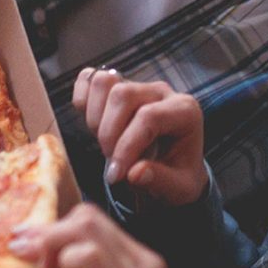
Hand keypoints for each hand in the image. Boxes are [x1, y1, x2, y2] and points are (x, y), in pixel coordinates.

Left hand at [11, 205, 190, 267]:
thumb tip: (26, 249)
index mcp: (142, 263)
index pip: (93, 219)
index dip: (55, 227)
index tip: (26, 244)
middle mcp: (144, 266)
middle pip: (86, 217)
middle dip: (46, 231)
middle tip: (18, 250)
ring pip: (83, 229)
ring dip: (48, 244)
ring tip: (31, 267)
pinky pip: (82, 257)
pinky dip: (58, 261)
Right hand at [73, 69, 207, 204]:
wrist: (172, 168)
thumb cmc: (178, 176)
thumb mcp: (178, 188)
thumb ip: (159, 181)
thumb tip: (134, 173)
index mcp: (185, 111)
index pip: (148, 117)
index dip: (126, 146)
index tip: (116, 174)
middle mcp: (162, 92)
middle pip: (123, 95)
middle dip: (109, 133)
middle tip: (112, 162)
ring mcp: (137, 85)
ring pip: (104, 83)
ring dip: (95, 117)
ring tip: (105, 143)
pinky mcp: (116, 85)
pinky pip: (89, 79)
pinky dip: (83, 99)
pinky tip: (93, 125)